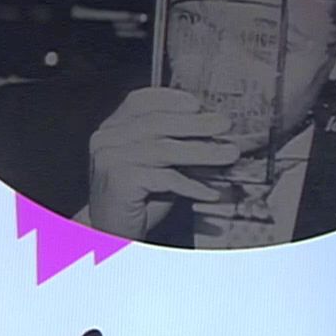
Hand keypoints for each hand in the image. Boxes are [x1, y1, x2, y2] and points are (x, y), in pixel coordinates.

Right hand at [87, 88, 238, 237]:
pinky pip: (164, 179)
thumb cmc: (137, 200)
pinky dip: (192, 185)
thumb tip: (217, 133)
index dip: (172, 100)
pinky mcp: (119, 181)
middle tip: (224, 124)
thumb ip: (178, 146)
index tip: (199, 104)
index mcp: (112, 128)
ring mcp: (110, 159)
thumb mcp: (158, 165)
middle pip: (157, 123)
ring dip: (203, 152)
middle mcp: (106, 139)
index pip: (140, 101)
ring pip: (165, 150)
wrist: (110, 235)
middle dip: (196, 123)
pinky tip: (210, 192)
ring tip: (228, 154)